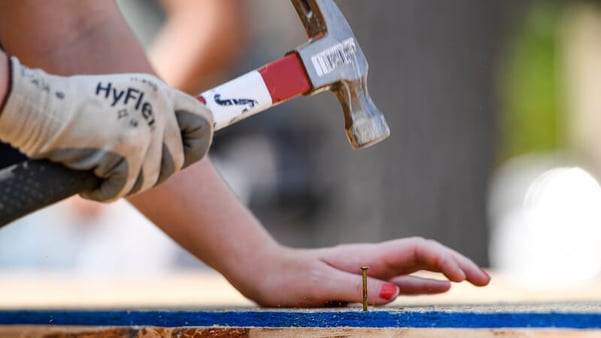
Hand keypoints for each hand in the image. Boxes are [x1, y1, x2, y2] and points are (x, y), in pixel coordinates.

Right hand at [0, 56, 211, 200]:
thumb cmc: (73, 109)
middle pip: (177, 162)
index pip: (204, 122)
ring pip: (151, 179)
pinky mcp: (128, 149)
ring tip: (98, 168)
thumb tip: (180, 151)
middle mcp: (158, 108)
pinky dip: (103, 191)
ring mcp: (145, 128)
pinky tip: (87, 177)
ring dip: (124, 183)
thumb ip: (153, 119)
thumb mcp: (124, 101)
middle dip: (151, 173)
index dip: (198, 146)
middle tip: (124, 170)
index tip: (186, 157)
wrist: (38, 106)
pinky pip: (124, 188)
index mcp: (159, 93)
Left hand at [237, 237, 489, 306]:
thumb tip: (396, 294)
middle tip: (485, 280)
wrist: (266, 275)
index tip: (464, 278)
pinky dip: (426, 285)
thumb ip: (355, 288)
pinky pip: (404, 283)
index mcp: (367, 256)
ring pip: (418, 268)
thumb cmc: (287, 281)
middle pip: (424, 255)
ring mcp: (371, 271)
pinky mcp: (364, 284)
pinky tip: (440, 290)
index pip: (416, 250)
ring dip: (447, 273)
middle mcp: (374, 260)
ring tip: (475, 282)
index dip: (444, 260)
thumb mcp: (317, 286)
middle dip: (456, 263)